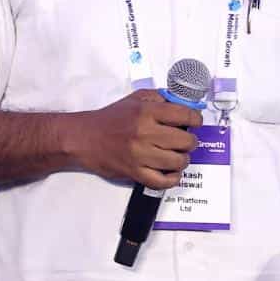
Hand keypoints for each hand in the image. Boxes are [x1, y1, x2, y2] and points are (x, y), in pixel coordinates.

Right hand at [73, 89, 197, 189]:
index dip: (195, 119)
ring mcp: (140, 155)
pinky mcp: (135, 172)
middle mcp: (145, 133)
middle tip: (183, 141)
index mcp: (146, 112)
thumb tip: (183, 105)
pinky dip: (172, 178)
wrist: (84, 138)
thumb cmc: (110, 119)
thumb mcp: (133, 100)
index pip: (184, 115)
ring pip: (178, 162)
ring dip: (182, 160)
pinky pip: (163, 181)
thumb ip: (158, 98)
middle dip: (190, 141)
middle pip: (186, 141)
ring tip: (176, 156)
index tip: (194, 122)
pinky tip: (170, 172)